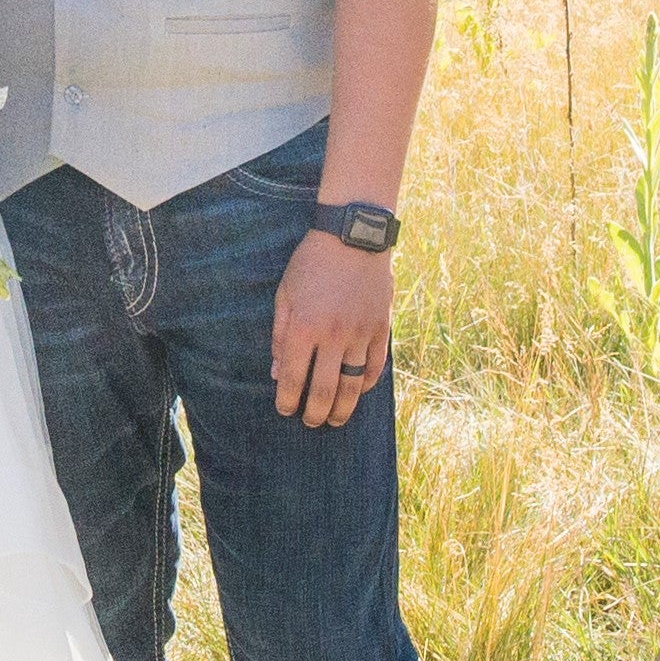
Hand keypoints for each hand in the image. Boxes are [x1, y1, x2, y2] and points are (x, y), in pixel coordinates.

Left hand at [271, 226, 392, 428]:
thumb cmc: (312, 263)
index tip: (285, 410)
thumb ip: (281, 336)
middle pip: (325, 390)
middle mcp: (333, 337)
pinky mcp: (381, 328)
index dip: (288, 401)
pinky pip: (376, 366)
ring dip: (343, 408)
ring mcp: (360, 334)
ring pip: (353, 385)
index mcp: (304, 328)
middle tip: (311, 423)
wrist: (353, 237)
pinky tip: (359, 391)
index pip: (294, 379)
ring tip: (336, 420)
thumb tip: (278, 373)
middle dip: (316, 413)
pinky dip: (368, 383)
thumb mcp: (285, 295)